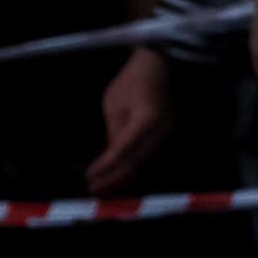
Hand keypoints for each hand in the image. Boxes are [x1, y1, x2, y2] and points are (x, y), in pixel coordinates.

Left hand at [91, 49, 170, 193]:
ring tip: (106, 188)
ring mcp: (167, 134)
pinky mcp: (167, 136)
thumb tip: (110, 157)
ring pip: (145, 164)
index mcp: (146, 120)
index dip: (105, 166)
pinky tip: (122, 177)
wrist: (157, 68)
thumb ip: (114, 132)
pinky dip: (135, 169)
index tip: (90, 176)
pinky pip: (151, 158)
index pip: (123, 150)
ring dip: (125, 177)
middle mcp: (161, 130)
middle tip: (95, 189)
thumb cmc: (131, 82)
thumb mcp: (114, 105)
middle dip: (114, 178)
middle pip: (137, 162)